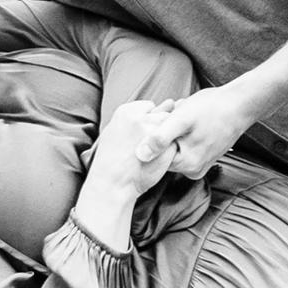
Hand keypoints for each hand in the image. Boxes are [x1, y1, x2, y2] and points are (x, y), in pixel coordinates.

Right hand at [72, 101, 178, 253]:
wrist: (112, 184)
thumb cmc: (113, 160)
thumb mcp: (117, 131)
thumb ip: (140, 116)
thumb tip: (170, 102)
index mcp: (126, 111)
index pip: (149, 106)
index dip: (147, 121)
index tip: (139, 135)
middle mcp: (141, 118)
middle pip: (163, 114)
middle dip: (159, 128)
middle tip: (146, 146)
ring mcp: (154, 132)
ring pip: (172, 128)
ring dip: (167, 139)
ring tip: (151, 153)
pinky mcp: (166, 146)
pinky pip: (175, 144)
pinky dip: (170, 152)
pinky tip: (157, 161)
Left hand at [154, 82, 258, 178]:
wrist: (240, 104)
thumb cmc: (213, 109)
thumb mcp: (182, 119)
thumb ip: (160, 138)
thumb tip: (139, 155)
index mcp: (186, 165)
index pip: (155, 156)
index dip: (154, 136)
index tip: (164, 119)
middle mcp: (193, 170)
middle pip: (165, 153)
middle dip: (165, 133)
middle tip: (174, 114)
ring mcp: (200, 164)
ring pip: (175, 147)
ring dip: (174, 131)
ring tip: (185, 115)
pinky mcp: (204, 156)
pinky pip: (185, 145)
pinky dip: (183, 132)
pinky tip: (191, 119)